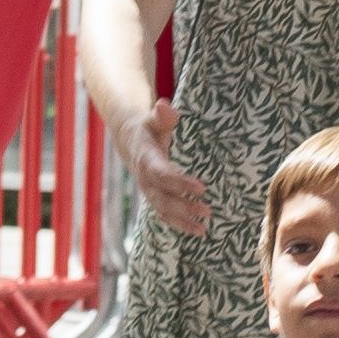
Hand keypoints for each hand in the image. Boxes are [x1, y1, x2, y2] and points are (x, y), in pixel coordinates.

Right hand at [123, 103, 209, 238]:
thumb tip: (164, 106)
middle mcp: (145, 179)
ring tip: (203, 230)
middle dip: (184, 207)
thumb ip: (162, 116)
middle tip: (208, 211)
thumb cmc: (148, 128)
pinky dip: (179, 225)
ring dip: (182, 221)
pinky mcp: (154, 197)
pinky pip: (164, 215)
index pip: (162, 174)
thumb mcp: (154, 119)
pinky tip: (196, 231)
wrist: (130, 141)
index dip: (180, 183)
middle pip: (162, 197)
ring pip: (163, 210)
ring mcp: (148, 191)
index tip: (202, 188)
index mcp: (146, 159)